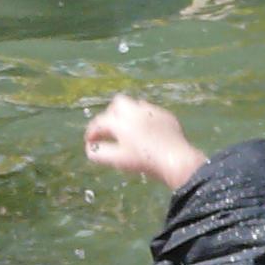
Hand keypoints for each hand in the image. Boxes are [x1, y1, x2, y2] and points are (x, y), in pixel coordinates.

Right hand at [84, 95, 204, 188]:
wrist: (175, 159)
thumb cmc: (143, 160)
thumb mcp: (117, 160)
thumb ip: (99, 153)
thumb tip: (90, 148)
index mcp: (120, 121)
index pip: (100, 122)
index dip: (92, 131)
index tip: (90, 141)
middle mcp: (135, 111)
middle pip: (118, 103)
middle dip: (110, 114)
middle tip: (110, 129)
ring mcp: (153, 111)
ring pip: (136, 105)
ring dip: (128, 114)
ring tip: (128, 130)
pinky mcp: (167, 116)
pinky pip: (152, 112)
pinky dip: (145, 119)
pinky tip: (147, 132)